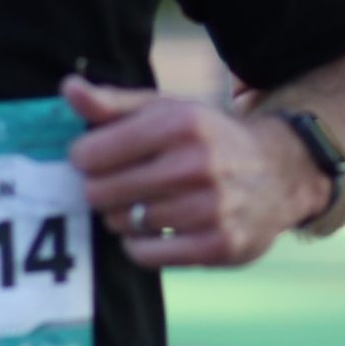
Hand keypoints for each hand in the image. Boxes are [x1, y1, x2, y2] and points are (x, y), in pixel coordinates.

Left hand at [61, 75, 329, 267]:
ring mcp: (210, 209)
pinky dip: (138, 245)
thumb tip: (67, 89)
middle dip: (98, 188)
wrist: (277, 172)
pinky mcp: (219, 246)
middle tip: (113, 183)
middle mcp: (196, 165)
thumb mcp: (164, 109)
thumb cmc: (205, 137)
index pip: (93, 152)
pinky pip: (147, 256)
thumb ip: (111, 103)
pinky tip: (151, 228)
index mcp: (178, 124)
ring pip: (124, 223)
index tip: (91, 157)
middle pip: (102, 192)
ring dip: (121, 215)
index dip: (83, 158)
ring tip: (138, 202)